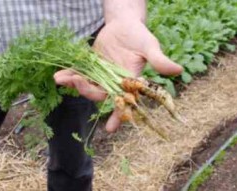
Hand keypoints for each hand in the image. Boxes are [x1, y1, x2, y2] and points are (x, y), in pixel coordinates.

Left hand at [54, 20, 182, 131]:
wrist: (124, 25)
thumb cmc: (139, 35)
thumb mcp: (149, 46)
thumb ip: (159, 59)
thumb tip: (178, 70)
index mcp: (129, 81)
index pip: (124, 101)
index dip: (118, 115)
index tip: (110, 129)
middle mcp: (114, 82)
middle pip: (100, 94)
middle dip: (87, 91)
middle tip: (77, 81)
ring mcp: (101, 75)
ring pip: (87, 85)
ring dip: (73, 84)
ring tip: (60, 79)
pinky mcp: (91, 66)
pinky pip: (80, 73)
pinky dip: (69, 74)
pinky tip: (59, 75)